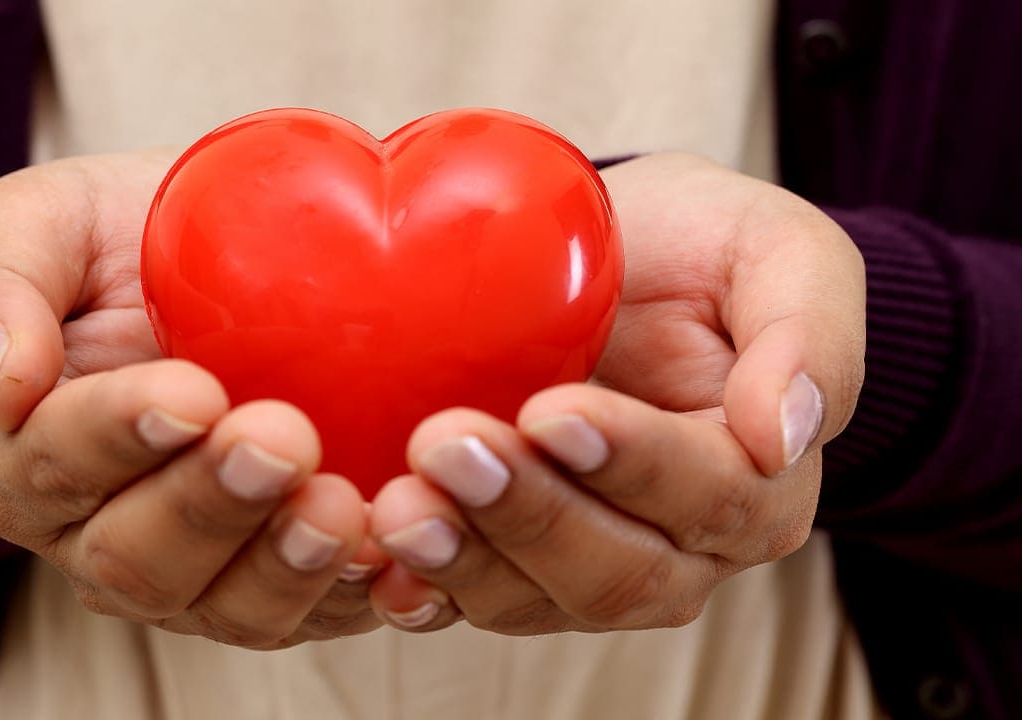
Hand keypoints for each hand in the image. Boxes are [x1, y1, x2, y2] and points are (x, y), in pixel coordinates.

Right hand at [0, 152, 381, 647]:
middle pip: (138, 559)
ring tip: (341, 506)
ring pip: (228, 609)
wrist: (222, 257)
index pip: (55, 466)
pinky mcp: (287, 582)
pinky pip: (319, 617)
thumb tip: (1, 384)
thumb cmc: (123, 240)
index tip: (191, 393)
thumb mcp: (40, 225)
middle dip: (212, 506)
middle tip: (282, 439)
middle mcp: (103, 536)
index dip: (118, 437)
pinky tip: (399, 560)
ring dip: (285, 566)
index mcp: (29, 458)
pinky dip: (360, 597)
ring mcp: (199, 573)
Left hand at [365, 153, 864, 632]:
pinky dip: (420, 588)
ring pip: (534, 598)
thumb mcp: (781, 252)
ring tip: (396, 504)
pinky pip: (467, 598)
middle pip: (615, 570)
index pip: (708, 495)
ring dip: (462, 557)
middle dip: (527, 514)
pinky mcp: (510, 559)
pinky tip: (376, 562)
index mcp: (755, 481)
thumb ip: (810, 334)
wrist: (625, 260)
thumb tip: (785, 433)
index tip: (554, 411)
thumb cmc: (705, 250)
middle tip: (446, 443)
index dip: (631, 463)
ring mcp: (587, 562)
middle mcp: (679, 547)